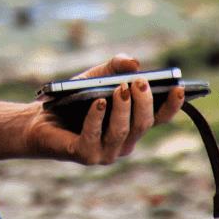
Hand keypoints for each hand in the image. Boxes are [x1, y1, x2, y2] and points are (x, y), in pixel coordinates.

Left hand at [23, 54, 184, 164]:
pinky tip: (98, 102)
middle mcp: (123, 143)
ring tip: (120, 88)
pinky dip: (98, 117)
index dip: (172, 105)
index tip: (179, 87)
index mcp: (132, 126)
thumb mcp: (96, 77)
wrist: (39, 120)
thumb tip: (134, 62)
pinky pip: (94, 136)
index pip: (158, 118)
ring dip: (123, 108)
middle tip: (139, 81)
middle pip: (143, 124)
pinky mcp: (84, 155)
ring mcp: (105, 152)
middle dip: (144, 102)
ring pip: (122, 131)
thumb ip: (115, 66)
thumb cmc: (73, 99)